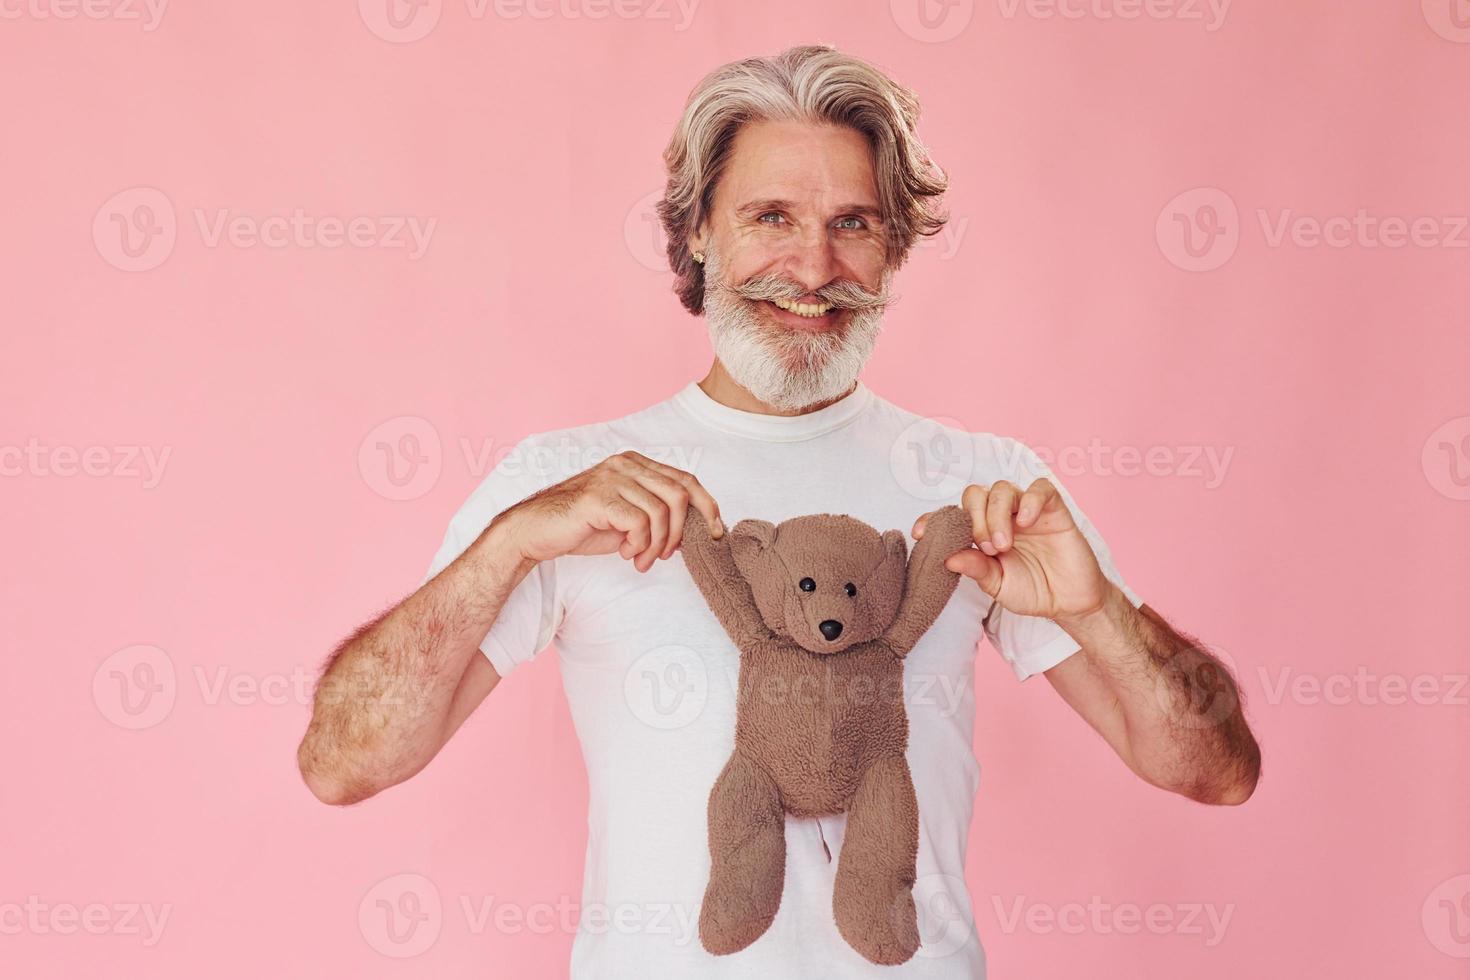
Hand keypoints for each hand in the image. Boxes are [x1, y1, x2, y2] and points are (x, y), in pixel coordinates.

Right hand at [500, 451, 722, 572]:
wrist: (537, 532)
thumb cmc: (583, 526)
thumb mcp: (628, 519)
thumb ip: (658, 516)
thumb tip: (697, 530)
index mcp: (635, 464)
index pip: (685, 479)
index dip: (707, 505)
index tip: (715, 533)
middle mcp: (625, 464)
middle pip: (679, 494)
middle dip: (682, 531)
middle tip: (667, 555)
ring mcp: (611, 478)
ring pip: (661, 512)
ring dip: (658, 545)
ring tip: (642, 559)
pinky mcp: (598, 497)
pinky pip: (639, 523)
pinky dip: (639, 545)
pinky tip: (625, 553)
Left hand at [912, 479, 1108, 622]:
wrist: (1069, 602)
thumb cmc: (1032, 591)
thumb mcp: (998, 586)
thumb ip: (976, 570)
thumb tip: (948, 558)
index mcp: (981, 533)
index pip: (952, 516)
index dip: (933, 519)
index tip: (919, 533)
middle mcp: (1001, 516)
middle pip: (975, 494)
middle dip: (974, 518)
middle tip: (986, 548)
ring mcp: (1026, 511)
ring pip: (1002, 489)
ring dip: (997, 514)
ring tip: (1003, 545)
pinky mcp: (1053, 509)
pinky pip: (1040, 488)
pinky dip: (1030, 501)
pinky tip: (1027, 523)